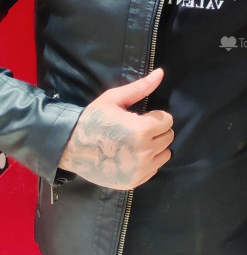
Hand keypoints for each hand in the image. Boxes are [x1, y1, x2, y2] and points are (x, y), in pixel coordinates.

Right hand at [57, 67, 173, 190]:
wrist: (70, 147)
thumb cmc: (93, 119)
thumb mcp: (114, 99)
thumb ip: (140, 88)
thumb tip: (161, 73)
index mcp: (142, 129)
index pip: (168, 121)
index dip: (155, 116)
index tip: (142, 116)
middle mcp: (144, 152)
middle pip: (168, 137)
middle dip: (156, 130)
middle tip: (138, 128)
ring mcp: (140, 169)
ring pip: (165, 155)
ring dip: (155, 147)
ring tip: (136, 142)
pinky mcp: (133, 181)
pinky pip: (154, 169)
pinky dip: (148, 162)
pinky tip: (131, 155)